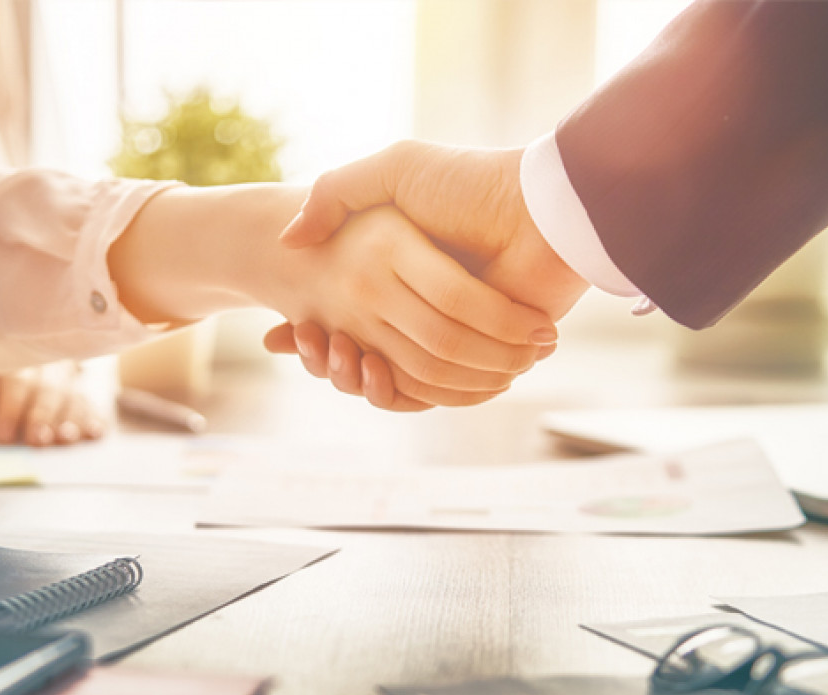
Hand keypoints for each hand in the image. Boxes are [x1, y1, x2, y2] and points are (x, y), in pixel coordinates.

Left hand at [0, 362, 106, 445]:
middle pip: (47, 390)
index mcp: (11, 357)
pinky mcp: (80, 391)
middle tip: (37, 440)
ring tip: (66, 438)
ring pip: (72, 396)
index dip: (10, 409)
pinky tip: (95, 433)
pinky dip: (93, 419)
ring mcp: (66, 377)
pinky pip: (90, 404)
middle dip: (42, 417)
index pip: (14, 381)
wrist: (12, 348)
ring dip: (70, 420)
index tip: (4, 435)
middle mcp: (43, 364)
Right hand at [109, 184, 555, 408]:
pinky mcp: (479, 359)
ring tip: (334, 356)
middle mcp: (426, 305)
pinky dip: (396, 390)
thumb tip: (289, 240)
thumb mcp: (397, 170)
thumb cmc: (472, 184)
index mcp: (404, 267)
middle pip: (362, 351)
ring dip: (355, 376)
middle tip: (308, 343)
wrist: (544, 211)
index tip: (283, 332)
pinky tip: (369, 370)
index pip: (345, 310)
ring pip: (390, 376)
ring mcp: (452, 334)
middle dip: (328, 356)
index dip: (312, 327)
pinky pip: (430, 391)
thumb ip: (338, 192)